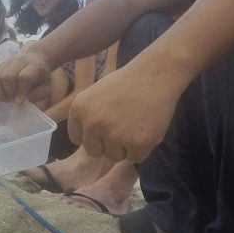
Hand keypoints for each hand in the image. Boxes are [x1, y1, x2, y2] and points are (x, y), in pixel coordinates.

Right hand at [0, 48, 52, 108]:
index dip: (21, 91)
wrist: (35, 58)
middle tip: (12, 102)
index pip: (24, 77)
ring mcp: (6, 63)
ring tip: (6, 101)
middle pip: (7, 76)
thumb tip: (21, 104)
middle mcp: (19, 62)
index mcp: (34, 66)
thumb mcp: (46, 87)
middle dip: (8, 93)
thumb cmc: (42, 77)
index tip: (19, 104)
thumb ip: (37, 96)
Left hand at [66, 66, 180, 162]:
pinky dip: (142, 148)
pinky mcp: (136, 143)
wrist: (156, 74)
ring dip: (125, 146)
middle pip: (94, 151)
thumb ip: (87, 116)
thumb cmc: (127, 82)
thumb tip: (84, 142)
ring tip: (135, 125)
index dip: (93, 134)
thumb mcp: (95, 94)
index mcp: (79, 109)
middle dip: (107, 144)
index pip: (77, 138)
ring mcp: (114, 134)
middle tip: (122, 126)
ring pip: (114, 156)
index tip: (106, 124)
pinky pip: (135, 158)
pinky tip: (146, 129)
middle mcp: (93, 123)